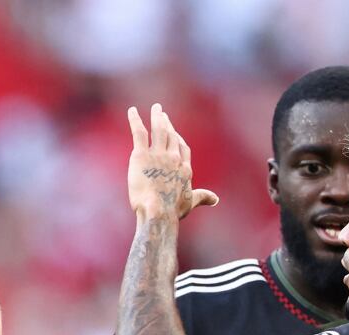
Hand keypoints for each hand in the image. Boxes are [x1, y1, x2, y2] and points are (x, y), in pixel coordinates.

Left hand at [127, 103, 217, 219]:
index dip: (177, 138)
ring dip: (157, 117)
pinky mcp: (141, 155)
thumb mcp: (190, 202)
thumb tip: (215, 199)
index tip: (174, 132)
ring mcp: (158, 155)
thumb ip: (203, 197)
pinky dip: (135, 120)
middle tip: (162, 114)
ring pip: (158, 130)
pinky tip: (132, 111)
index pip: (182, 148)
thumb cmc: (173, 210)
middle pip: (171, 136)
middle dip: (167, 124)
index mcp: (184, 168)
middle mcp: (173, 158)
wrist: (158, 211)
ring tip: (155, 109)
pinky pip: (139, 132)